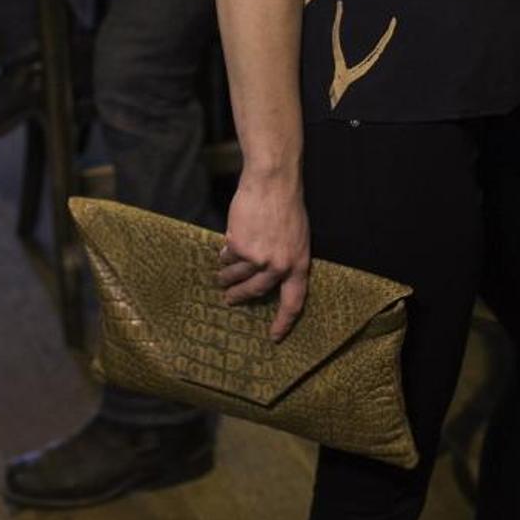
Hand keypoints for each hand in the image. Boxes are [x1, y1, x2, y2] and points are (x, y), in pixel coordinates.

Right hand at [217, 170, 310, 340]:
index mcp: (298, 265)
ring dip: (226, 277)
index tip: (275, 337)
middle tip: (229, 301)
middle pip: (256, 292)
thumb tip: (271, 277)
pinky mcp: (240, 248)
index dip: (284, 322)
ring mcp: (259, 259)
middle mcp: (279, 266)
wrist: (272, 183)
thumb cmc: (286, 206)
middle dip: (240, 297)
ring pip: (237, 276)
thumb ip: (286, 258)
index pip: (293, 302)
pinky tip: (225, 247)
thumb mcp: (297, 237)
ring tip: (221, 278)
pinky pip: (228, 257)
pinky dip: (225, 254)